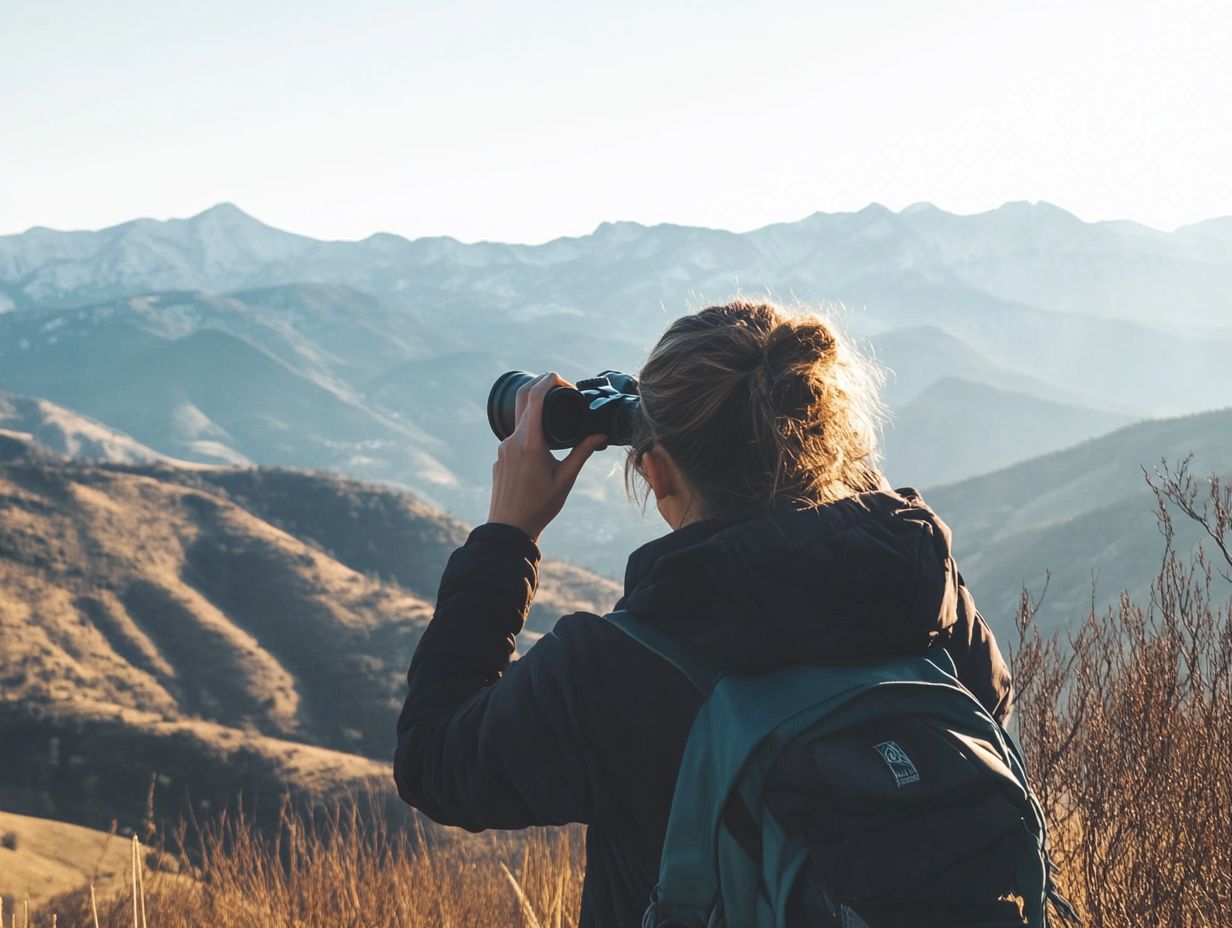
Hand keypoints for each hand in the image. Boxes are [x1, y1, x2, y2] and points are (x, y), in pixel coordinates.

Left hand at [487, 372, 607, 541]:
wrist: (509, 528)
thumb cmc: (540, 505)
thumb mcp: (566, 478)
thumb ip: (583, 452)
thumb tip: (600, 434)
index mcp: (530, 441)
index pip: (535, 397)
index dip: (548, 380)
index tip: (561, 378)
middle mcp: (513, 440)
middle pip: (523, 399)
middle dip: (541, 386)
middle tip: (560, 387)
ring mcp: (503, 448)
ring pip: (520, 419)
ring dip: (536, 412)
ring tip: (556, 418)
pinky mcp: (500, 457)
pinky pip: (515, 435)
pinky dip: (530, 430)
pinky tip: (543, 444)